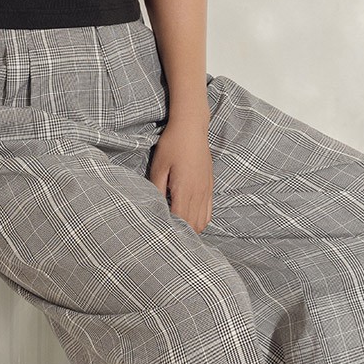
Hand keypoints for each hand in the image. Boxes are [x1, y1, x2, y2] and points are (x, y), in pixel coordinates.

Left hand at [148, 114, 213, 232]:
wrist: (192, 127)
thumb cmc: (172, 145)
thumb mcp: (158, 167)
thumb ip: (156, 189)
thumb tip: (154, 208)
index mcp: (185, 190)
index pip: (180, 221)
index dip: (171, 231)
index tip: (161, 235)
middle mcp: (199, 193)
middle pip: (193, 225)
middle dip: (182, 234)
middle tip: (167, 235)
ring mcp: (206, 190)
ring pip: (202, 221)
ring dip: (191, 229)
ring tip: (178, 230)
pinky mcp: (210, 186)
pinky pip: (208, 212)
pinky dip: (200, 220)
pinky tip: (189, 219)